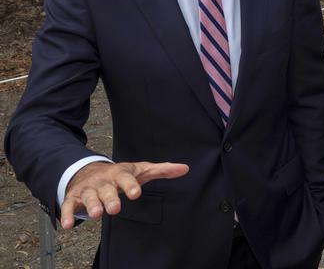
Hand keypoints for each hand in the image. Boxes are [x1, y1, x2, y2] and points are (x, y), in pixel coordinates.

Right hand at [60, 161, 188, 228]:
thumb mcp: (141, 170)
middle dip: (109, 198)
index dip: (130, 185)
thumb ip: (162, 170)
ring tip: (96, 215)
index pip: (126, 177)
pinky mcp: (74, 197)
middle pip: (106, 189)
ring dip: (91, 205)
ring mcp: (88, 188)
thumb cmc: (121, 174)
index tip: (136, 193)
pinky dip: (67, 214)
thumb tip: (185, 168)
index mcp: (120, 173)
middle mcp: (104, 180)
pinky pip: (69, 205)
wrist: (90, 169)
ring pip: (88, 196)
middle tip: (115, 209)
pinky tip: (68, 226)